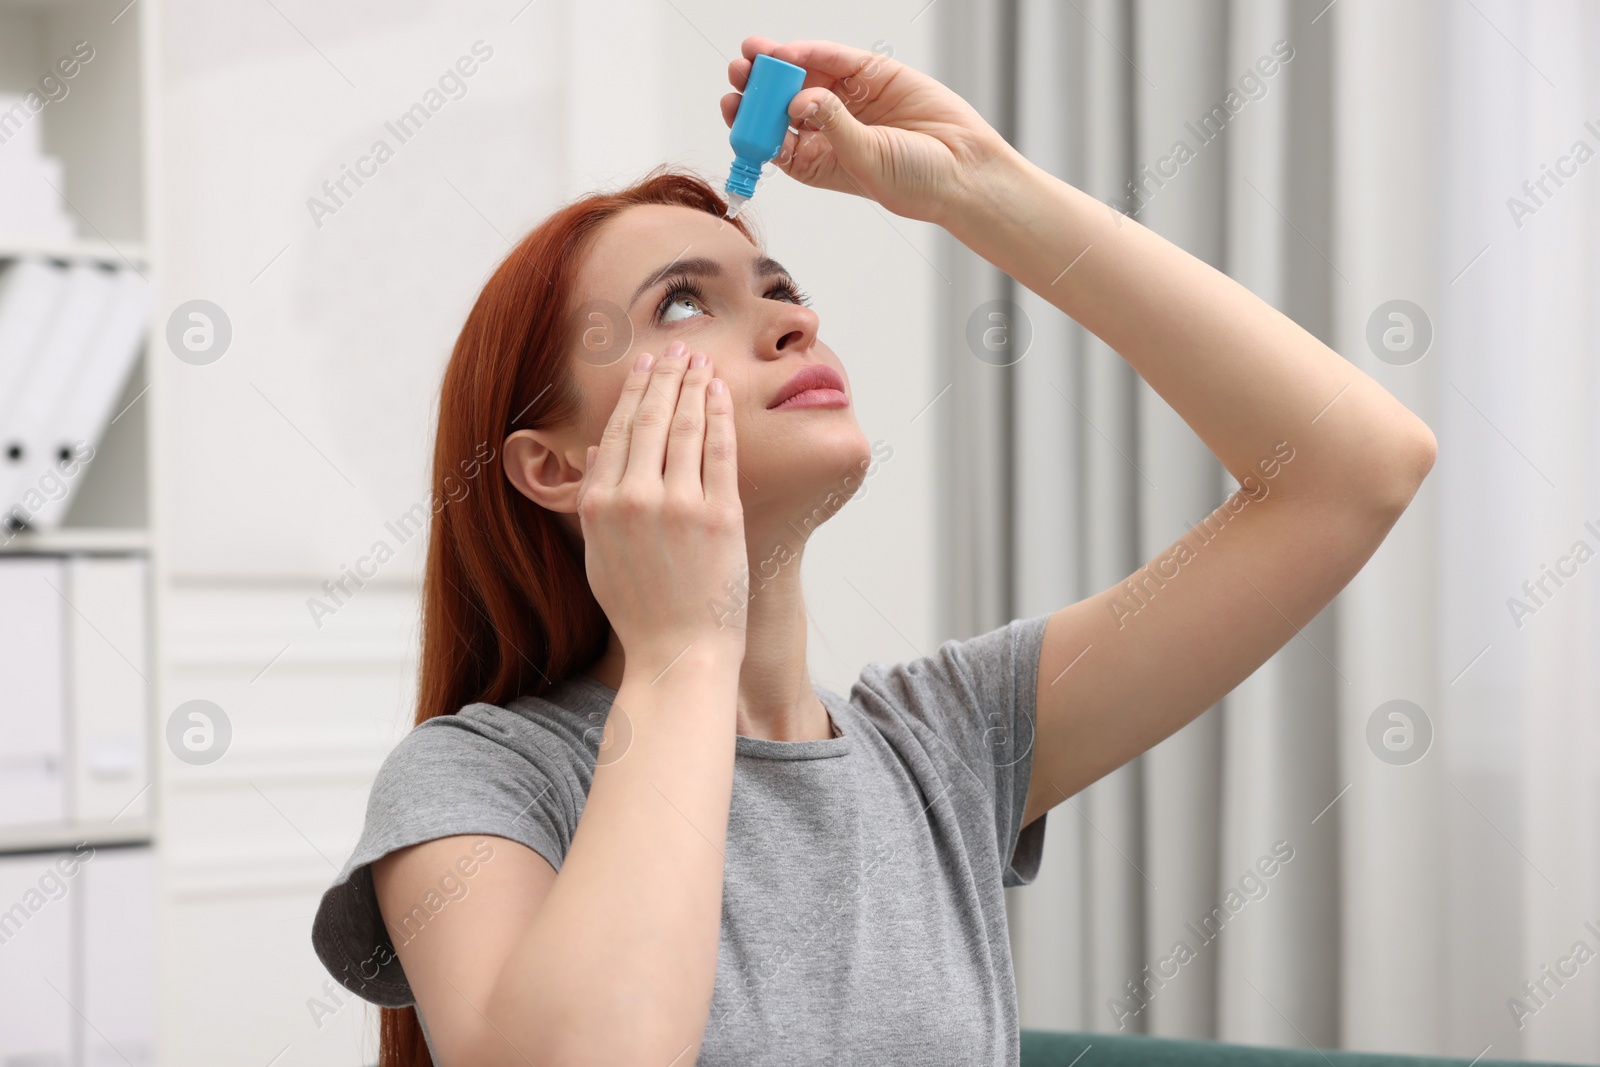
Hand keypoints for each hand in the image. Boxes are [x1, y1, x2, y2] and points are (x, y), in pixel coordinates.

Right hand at [575, 341, 748, 674]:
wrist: (679, 652)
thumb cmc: (640, 611)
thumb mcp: (599, 556)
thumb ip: (595, 502)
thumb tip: (597, 453)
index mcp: (599, 506)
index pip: (617, 433)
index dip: (633, 393)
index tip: (645, 366)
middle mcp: (634, 499)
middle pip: (650, 420)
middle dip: (666, 376)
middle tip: (678, 347)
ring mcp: (678, 505)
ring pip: (685, 427)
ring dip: (693, 385)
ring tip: (702, 360)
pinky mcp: (719, 515)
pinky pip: (720, 451)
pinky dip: (720, 415)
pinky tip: (721, 392)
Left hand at [721, 36, 1014, 226]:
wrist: (965, 170)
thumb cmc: (916, 183)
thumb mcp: (865, 161)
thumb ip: (833, 126)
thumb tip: (800, 99)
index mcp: (818, 160)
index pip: (773, 137)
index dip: (749, 121)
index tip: (731, 105)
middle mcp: (829, 128)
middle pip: (781, 102)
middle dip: (758, 87)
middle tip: (739, 72)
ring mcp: (850, 99)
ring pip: (804, 76)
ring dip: (778, 64)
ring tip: (754, 54)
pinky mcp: (873, 75)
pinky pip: (836, 59)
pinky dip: (813, 53)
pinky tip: (791, 52)